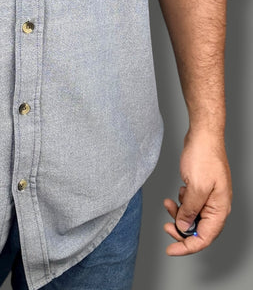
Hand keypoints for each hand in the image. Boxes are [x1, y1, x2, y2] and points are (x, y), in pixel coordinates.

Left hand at [163, 128, 231, 255]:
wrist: (203, 135)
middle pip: (199, 229)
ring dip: (179, 214)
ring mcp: (209, 197)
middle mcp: (216, 205)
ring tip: (167, 203)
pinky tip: (177, 193)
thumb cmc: (204, 157)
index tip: (171, 250)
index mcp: (220, 209)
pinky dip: (181, 202)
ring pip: (193, 216)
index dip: (187, 247)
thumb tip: (184, 226)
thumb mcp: (195, 187)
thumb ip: (190, 210)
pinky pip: (190, 203)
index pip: (205, 238)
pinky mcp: (201, 188)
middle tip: (166, 226)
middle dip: (181, 230)